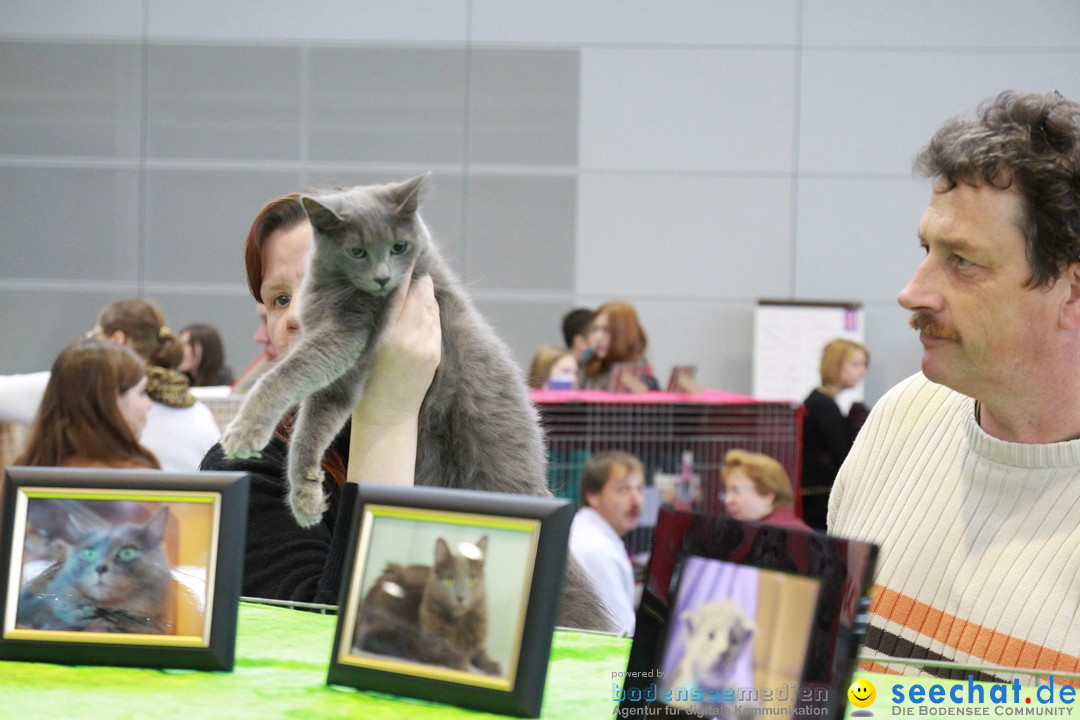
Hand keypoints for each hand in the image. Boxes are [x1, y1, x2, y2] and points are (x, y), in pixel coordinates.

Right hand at [357, 269, 440, 424]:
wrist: (387, 413)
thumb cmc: (368, 379)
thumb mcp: (366, 347)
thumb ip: (379, 320)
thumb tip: (390, 291)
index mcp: (386, 337)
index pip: (397, 297)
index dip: (402, 278)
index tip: (403, 262)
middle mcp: (407, 340)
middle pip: (417, 299)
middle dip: (418, 281)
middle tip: (415, 264)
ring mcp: (424, 347)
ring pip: (429, 310)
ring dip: (426, 294)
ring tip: (422, 280)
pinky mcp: (434, 354)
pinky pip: (435, 324)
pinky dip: (431, 311)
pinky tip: (427, 302)